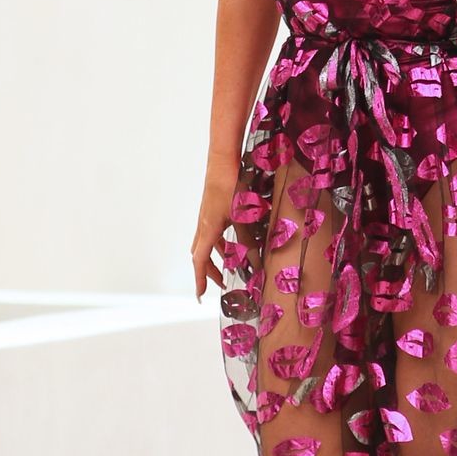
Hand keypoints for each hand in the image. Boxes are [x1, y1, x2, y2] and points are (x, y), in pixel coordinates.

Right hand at [191, 165, 238, 301]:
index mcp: (208, 229)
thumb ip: (248, 240)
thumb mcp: (243, 217)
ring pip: (207, 242)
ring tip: (232, 265)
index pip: (200, 260)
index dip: (200, 279)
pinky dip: (222, 241)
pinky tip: (235, 240)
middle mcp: (204, 224)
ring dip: (217, 256)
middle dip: (209, 271)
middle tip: (220, 284)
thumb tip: (256, 263)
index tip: (200, 295)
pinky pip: (213, 231)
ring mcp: (207, 215)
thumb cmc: (232, 186)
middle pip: (201, 254)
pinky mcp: (212, 208)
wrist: (224, 160)